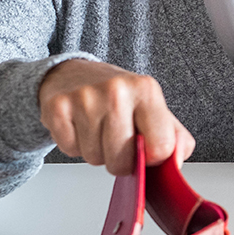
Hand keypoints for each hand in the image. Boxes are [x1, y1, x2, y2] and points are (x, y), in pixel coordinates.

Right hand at [37, 59, 194, 175]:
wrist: (75, 73)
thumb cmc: (119, 96)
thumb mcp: (154, 109)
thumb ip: (176, 138)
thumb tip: (176, 160)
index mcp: (146, 89)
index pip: (161, 146)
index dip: (154, 158)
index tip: (147, 150)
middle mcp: (117, 90)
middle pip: (123, 161)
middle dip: (121, 161)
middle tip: (118, 140)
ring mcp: (85, 98)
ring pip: (95, 158)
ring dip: (97, 152)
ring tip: (98, 129)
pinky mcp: (58, 107)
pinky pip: (71, 150)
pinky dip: (75, 146)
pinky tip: (80, 126)